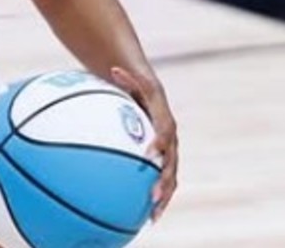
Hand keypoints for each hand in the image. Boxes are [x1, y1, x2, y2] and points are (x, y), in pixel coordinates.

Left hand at [111, 66, 177, 221]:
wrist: (149, 94)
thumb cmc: (137, 87)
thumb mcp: (133, 79)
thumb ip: (126, 77)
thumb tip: (112, 68)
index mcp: (165, 120)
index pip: (166, 131)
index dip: (160, 142)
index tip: (150, 153)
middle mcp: (170, 139)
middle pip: (171, 162)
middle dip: (163, 180)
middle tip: (153, 195)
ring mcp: (168, 152)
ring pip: (170, 177)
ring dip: (163, 196)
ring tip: (153, 215)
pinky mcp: (161, 161)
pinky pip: (160, 180)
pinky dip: (156, 197)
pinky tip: (144, 215)